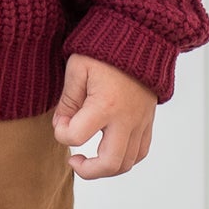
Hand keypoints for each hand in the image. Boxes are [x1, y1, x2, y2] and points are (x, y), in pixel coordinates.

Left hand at [53, 55, 155, 178]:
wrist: (140, 38)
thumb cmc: (104, 51)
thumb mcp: (77, 69)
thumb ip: (67, 101)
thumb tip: (62, 126)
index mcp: (105, 104)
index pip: (76, 136)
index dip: (61, 133)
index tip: (60, 122)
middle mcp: (127, 118)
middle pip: (109, 163)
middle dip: (87, 170)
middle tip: (73, 160)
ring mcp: (141, 122)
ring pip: (128, 163)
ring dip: (106, 168)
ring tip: (89, 159)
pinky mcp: (148, 121)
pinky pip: (141, 151)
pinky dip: (124, 158)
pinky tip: (108, 150)